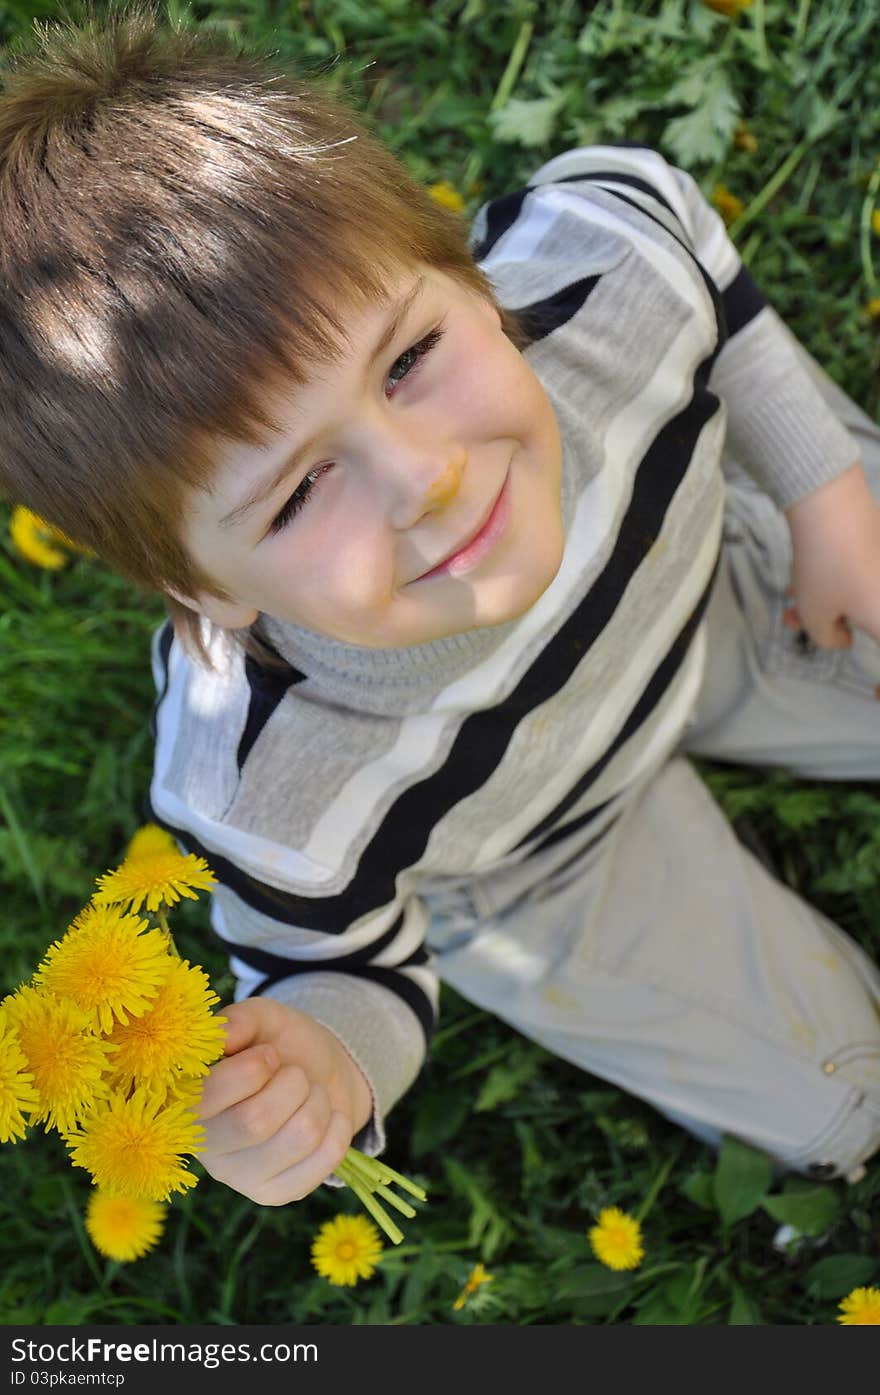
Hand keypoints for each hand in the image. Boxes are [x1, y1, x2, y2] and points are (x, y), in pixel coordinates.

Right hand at [196, 997, 372, 1205]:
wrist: (319, 1073)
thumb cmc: (279, 1044)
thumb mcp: (260, 1019)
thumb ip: (239, 1020)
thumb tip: (221, 1036)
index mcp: (187, 1102)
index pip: (206, 1098)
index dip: (251, 1069)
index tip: (268, 1054)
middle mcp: (205, 1146)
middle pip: (255, 1122)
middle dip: (291, 1083)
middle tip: (293, 1073)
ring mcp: (239, 1177)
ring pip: (298, 1138)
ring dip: (317, 1101)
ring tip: (309, 1093)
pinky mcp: (275, 1194)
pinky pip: (324, 1162)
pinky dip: (337, 1128)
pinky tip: (327, 1118)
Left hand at [783, 461, 879, 648]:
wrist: (834, 504)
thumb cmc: (827, 568)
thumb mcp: (815, 615)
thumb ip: (828, 639)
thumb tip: (842, 638)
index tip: (873, 693)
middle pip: (874, 622)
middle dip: (832, 626)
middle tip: (796, 621)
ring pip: (864, 597)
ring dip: (826, 602)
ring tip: (790, 598)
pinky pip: (864, 576)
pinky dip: (837, 582)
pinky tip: (802, 577)